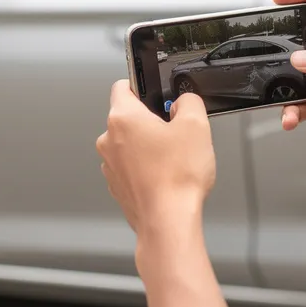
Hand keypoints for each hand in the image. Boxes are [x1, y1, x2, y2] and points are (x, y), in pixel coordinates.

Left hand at [96, 80, 215, 240]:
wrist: (167, 221)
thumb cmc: (176, 178)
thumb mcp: (196, 125)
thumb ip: (189, 102)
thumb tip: (185, 101)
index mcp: (123, 118)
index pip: (123, 86)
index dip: (142, 86)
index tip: (156, 93)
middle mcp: (109, 140)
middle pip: (129, 117)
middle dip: (152, 121)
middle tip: (176, 131)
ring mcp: (111, 165)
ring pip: (131, 144)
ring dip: (149, 147)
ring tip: (174, 159)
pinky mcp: (118, 186)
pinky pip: (132, 167)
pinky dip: (146, 168)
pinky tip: (167, 177)